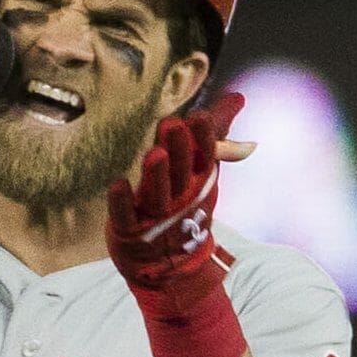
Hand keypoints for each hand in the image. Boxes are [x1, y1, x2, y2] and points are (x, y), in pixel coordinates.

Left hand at [108, 92, 246, 305]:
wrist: (169, 259)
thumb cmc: (183, 201)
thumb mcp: (204, 166)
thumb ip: (217, 129)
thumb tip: (238, 96)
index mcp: (200, 180)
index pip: (205, 157)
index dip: (203, 138)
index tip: (200, 115)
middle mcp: (182, 196)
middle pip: (182, 172)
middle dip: (179, 150)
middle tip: (174, 124)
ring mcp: (158, 215)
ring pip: (158, 194)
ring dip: (157, 175)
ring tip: (154, 153)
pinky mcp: (132, 230)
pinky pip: (127, 216)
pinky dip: (123, 202)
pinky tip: (118, 184)